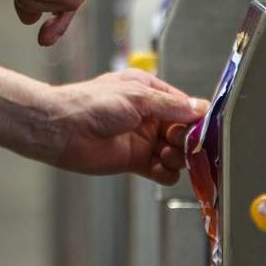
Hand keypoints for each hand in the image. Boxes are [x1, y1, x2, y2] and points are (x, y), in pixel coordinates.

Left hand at [39, 68, 207, 184]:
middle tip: (179, 141)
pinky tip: (161, 168)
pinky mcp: (135, 161)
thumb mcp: (137, 97)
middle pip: (183, 131)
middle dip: (187, 139)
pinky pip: (162, 170)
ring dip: (177, 156)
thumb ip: (171, 106)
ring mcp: (142, 139)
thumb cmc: (91, 104)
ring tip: (166, 154)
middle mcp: (148, 116)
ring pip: (175, 152)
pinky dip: (167, 172)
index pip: (183, 106)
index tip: (203, 129)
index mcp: (149, 92)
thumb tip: (199, 108)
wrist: (62, 130)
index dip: (195, 119)